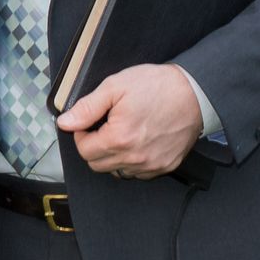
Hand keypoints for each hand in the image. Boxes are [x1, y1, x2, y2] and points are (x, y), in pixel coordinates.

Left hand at [57, 63, 202, 179]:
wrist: (195, 92)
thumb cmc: (157, 86)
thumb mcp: (115, 87)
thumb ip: (87, 108)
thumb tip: (65, 122)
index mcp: (119, 139)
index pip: (84, 150)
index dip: (81, 134)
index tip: (89, 123)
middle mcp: (135, 158)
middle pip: (97, 164)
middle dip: (94, 146)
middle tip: (104, 126)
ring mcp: (152, 165)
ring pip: (117, 171)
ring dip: (112, 156)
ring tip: (122, 132)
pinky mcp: (165, 166)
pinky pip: (138, 173)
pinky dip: (132, 161)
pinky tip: (137, 141)